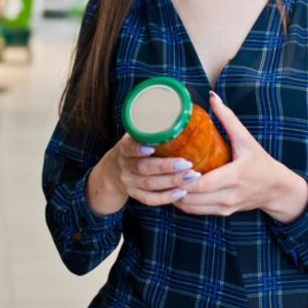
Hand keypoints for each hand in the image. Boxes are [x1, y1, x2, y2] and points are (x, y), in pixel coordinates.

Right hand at [86, 134, 201, 215]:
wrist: (115, 170)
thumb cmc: (135, 146)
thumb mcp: (138, 133)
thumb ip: (155, 125)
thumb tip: (184, 107)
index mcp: (125, 147)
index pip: (128, 147)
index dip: (138, 149)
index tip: (151, 147)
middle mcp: (125, 165)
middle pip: (143, 168)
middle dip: (166, 167)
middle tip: (187, 163)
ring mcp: (129, 182)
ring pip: (149, 185)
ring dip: (172, 182)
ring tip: (192, 176)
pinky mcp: (135, 195)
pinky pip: (150, 200)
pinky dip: (167, 198)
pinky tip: (182, 192)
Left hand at [176, 92, 307, 222]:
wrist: (276, 189)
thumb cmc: (260, 162)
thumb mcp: (246, 139)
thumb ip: (228, 118)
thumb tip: (212, 97)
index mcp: (235, 176)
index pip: (202, 183)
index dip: (183, 177)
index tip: (171, 165)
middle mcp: (229, 195)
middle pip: (192, 196)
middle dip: (173, 185)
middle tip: (160, 170)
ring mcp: (225, 207)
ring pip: (191, 206)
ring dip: (175, 195)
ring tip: (163, 179)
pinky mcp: (223, 212)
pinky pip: (196, 211)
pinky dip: (183, 202)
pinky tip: (175, 189)